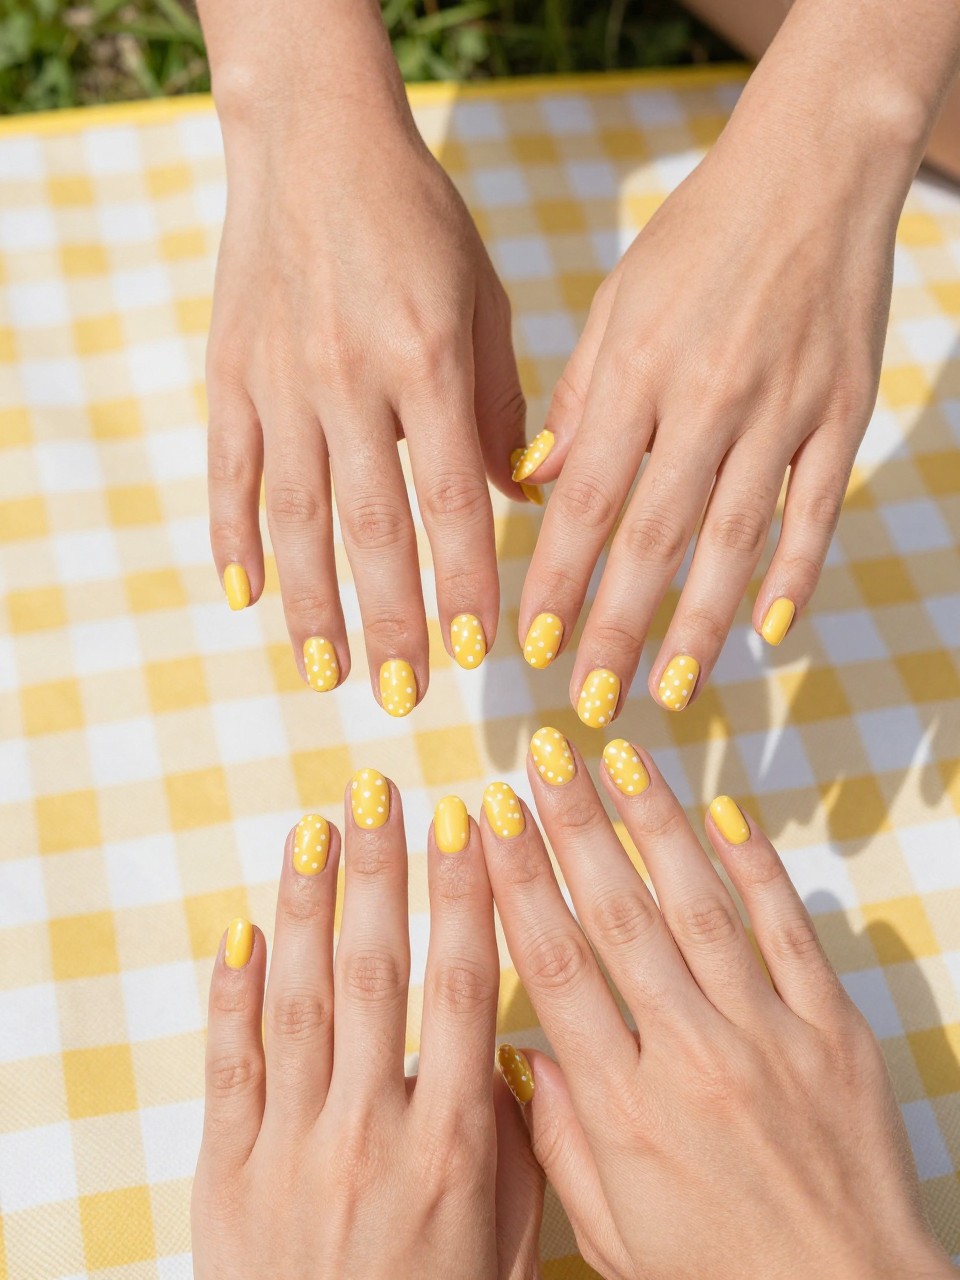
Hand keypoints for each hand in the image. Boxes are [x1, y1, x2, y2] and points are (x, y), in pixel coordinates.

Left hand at [192, 784, 542, 1278]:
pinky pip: (228, 1060)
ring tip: (314, 827)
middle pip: (375, 972)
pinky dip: (229, 989)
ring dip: (305, 902)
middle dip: (379, 871)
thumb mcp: (506, 1244)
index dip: (463, 898)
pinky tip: (239, 923)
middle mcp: (370, 1130)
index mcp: (452, 1145)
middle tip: (379, 790)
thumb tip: (510, 1049)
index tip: (465, 824)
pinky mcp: (226, 1168)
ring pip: (297, 997)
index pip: (461, 990)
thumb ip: (513, 1142)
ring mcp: (290, 1144)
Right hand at [204, 17, 525, 711]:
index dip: (462, 584)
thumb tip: (520, 500)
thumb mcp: (482, 299)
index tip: (474, 655)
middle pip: (371, 528)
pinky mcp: (231, 376)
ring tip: (326, 672)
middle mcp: (350, 381)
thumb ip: (502, 404)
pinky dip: (233, 535)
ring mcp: (281, 382)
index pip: (450, 500)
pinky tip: (245, 595)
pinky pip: (229, 471)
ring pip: (295, 517)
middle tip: (403, 697)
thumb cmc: (417, 219)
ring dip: (312, 604)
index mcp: (428, 361)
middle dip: (389, 620)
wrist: (315, 141)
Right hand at [480, 730, 951, 1278]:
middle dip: (574, 829)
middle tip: (542, 759)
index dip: (518, 883)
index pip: (556, 968)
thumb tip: (522, 1051)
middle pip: (618, 919)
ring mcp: (767, 1038)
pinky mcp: (831, 1033)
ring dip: (654, 825)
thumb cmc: (716, 1275)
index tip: (491, 821)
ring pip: (698, 908)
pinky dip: (756, 868)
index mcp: (626, 1108)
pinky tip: (724, 812)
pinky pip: (788, 933)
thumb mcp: (612, 1229)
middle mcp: (691, 1058)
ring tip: (618, 758)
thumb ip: (560, 1136)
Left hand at [512, 71, 914, 721]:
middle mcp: (706, 397)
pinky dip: (795, 571)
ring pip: (734, 538)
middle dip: (617, 626)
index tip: (531, 644)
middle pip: (655, 535)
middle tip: (591, 700)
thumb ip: (579, 395)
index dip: (557, 577)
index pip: (587, 497)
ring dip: (699, 623)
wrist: (814, 169)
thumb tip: (539, 481)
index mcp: (638, 368)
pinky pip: (816, 508)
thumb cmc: (698, 235)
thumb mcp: (618, 300)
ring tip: (672, 690)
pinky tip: (769, 630)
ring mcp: (781, 408)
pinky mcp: (841, 412)